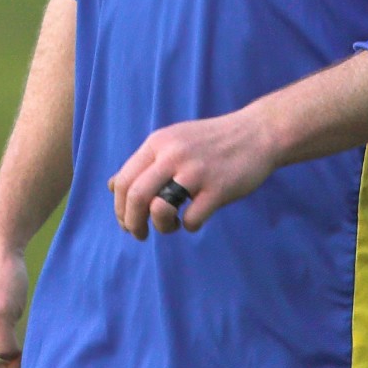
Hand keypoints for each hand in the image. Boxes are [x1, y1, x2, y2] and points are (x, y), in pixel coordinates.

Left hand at [109, 108, 275, 240]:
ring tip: (171, 225)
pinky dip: (190, 226)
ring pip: (158, 209)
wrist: (257, 133)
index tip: (127, 222)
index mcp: (159, 142)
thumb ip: (145, 162)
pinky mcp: (218, 188)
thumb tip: (110, 186)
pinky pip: (191, 220)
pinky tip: (198, 216)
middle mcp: (173, 154)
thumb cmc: (212, 141)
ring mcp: (196, 171)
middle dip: (132, 223)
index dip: (119, 209)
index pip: (123, 180)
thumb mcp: (173, 140)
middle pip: (135, 196)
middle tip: (140, 234)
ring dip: (160, 227)